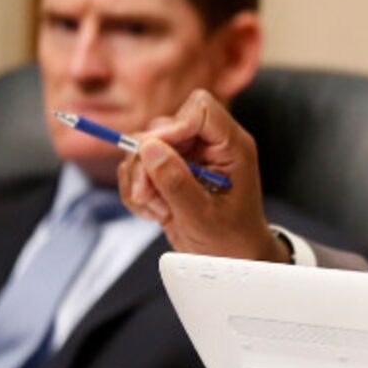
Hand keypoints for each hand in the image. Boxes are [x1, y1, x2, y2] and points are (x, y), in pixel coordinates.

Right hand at [117, 89, 286, 262]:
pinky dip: (136, 191)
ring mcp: (188, 156)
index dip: (173, 126)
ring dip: (140, 180)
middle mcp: (208, 144)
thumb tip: (149, 147)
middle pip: (162, 126)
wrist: (229, 259)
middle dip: (146, 162)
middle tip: (148, 196)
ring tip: (158, 210)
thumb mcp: (203, 216)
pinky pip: (136, 167)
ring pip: (143, 147)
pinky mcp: (168, 170)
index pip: (200, 108)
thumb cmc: (230, 238)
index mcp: (231, 146)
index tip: (155, 155)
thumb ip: (176, 181)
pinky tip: (154, 212)